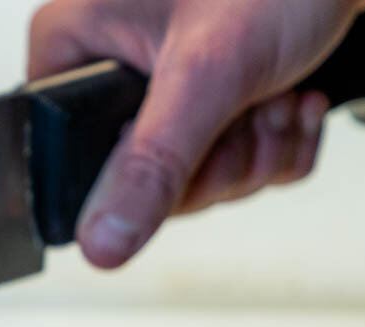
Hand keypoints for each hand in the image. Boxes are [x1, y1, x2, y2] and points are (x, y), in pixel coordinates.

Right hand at [30, 0, 364, 267]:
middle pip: (140, 181)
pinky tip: (294, 98)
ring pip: (195, 180)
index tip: (193, 142)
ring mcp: (162, 89)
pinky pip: (235, 166)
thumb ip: (151, 165)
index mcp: (74, 47)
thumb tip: (99, 242)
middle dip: (218, 160)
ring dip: (256, 150)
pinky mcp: (211, 101)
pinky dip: (278, 144)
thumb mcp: (206, 73)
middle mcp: (110, 67)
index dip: (137, 177)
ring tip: (278, 93)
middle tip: (248, 109)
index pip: (71, 161)